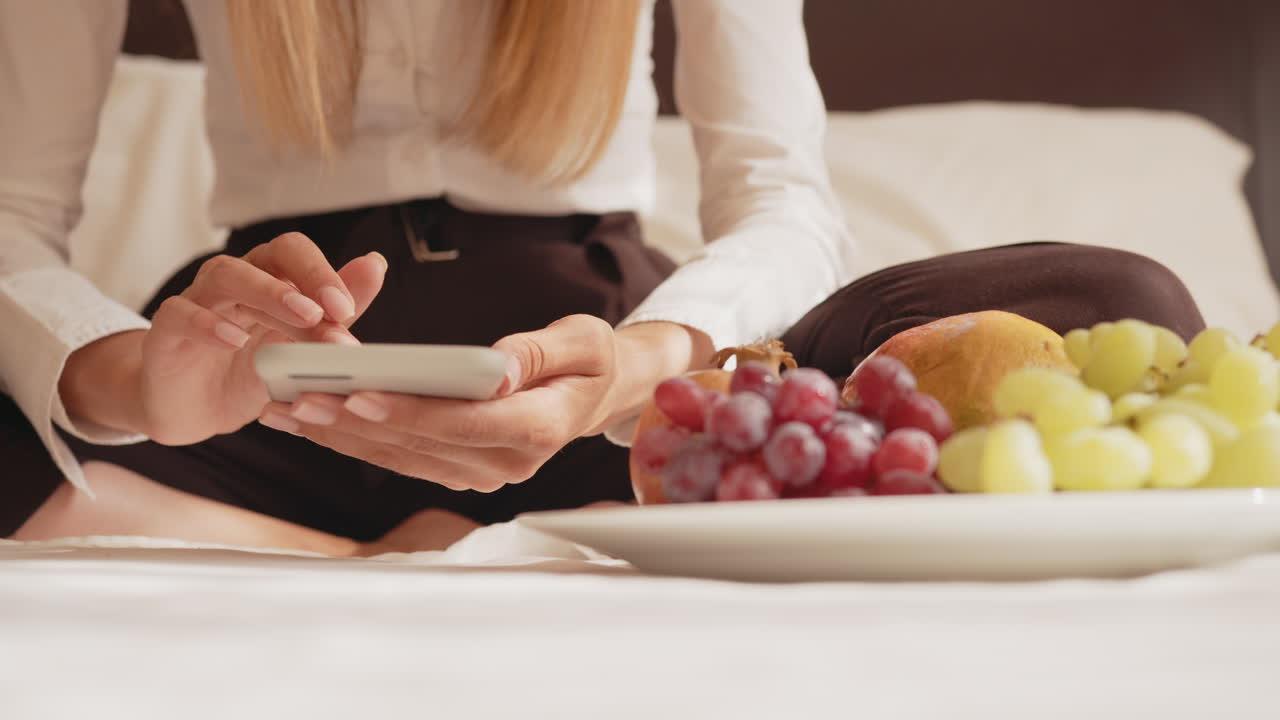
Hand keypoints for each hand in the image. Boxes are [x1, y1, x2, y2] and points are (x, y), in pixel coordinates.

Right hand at [61, 233, 386, 443]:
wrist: (194, 408)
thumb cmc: (250, 369)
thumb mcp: (301, 346)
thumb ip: (336, 310)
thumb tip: (375, 264)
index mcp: (269, 279)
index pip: (296, 254)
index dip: (323, 273)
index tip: (347, 309)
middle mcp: (235, 280)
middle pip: (268, 255)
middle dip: (307, 278)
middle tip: (333, 310)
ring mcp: (198, 301)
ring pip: (226, 275)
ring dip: (268, 293)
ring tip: (302, 316)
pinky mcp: (166, 330)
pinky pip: (180, 314)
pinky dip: (208, 325)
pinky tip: (234, 340)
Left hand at [260, 316, 712, 491]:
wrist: (602, 393)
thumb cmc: (592, 358)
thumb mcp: (582, 341)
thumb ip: (536, 353)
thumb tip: (492, 368)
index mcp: (539, 429)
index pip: (464, 422)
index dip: (410, 412)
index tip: (361, 396)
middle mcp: (509, 462)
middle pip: (420, 444)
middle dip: (356, 421)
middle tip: (300, 396)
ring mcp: (484, 472)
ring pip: (400, 458)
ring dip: (342, 435)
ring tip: (288, 408)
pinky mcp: (462, 469)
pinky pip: (401, 458)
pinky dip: (355, 439)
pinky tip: (313, 420)